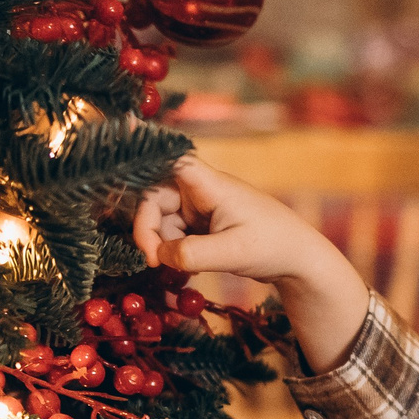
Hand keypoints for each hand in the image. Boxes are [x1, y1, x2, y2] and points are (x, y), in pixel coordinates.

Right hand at [130, 155, 369, 370]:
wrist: (299, 260)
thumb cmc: (272, 246)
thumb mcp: (232, 253)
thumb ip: (191, 254)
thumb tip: (158, 256)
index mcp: (210, 185)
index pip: (171, 159)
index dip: (143, 151)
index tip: (119, 149)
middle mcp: (202, 191)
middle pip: (155, 197)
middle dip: (148, 229)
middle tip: (154, 261)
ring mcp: (201, 208)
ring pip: (162, 220)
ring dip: (163, 245)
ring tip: (179, 269)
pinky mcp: (203, 225)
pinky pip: (174, 235)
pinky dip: (174, 252)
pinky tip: (185, 269)